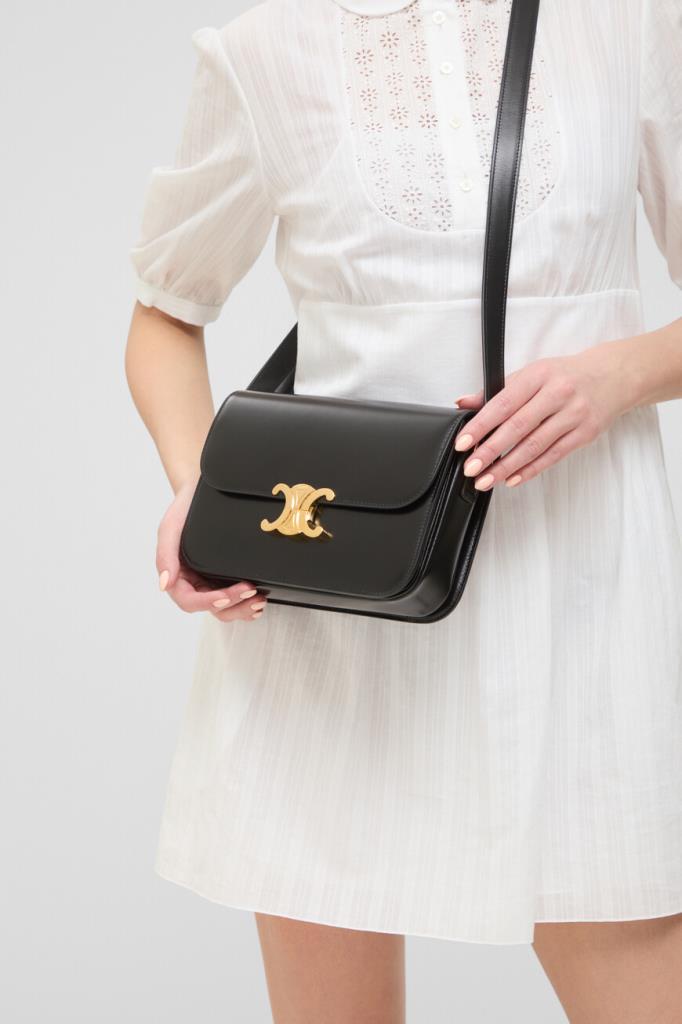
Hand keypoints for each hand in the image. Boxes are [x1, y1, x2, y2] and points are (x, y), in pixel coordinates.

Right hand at [156, 478, 266, 621]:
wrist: (203, 490)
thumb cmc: (185, 508)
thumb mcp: (170, 527)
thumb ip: (165, 555)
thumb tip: (164, 584)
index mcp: (178, 575)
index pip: (190, 600)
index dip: (208, 602)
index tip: (226, 596)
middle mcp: (195, 582)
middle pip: (212, 608)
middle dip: (233, 605)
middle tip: (253, 593)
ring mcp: (211, 580)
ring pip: (226, 608)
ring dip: (243, 609)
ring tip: (259, 600)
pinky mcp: (227, 576)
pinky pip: (236, 598)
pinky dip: (247, 604)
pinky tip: (258, 601)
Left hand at [453, 342, 635, 488]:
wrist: (614, 376)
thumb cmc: (566, 375)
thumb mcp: (533, 373)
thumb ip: (498, 389)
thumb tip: (464, 403)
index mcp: (539, 375)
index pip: (503, 403)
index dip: (481, 425)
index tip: (462, 443)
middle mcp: (557, 393)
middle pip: (518, 427)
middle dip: (491, 450)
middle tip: (471, 468)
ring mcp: (574, 415)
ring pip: (535, 446)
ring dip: (507, 467)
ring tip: (486, 479)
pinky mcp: (585, 433)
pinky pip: (553, 456)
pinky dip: (530, 469)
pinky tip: (512, 478)